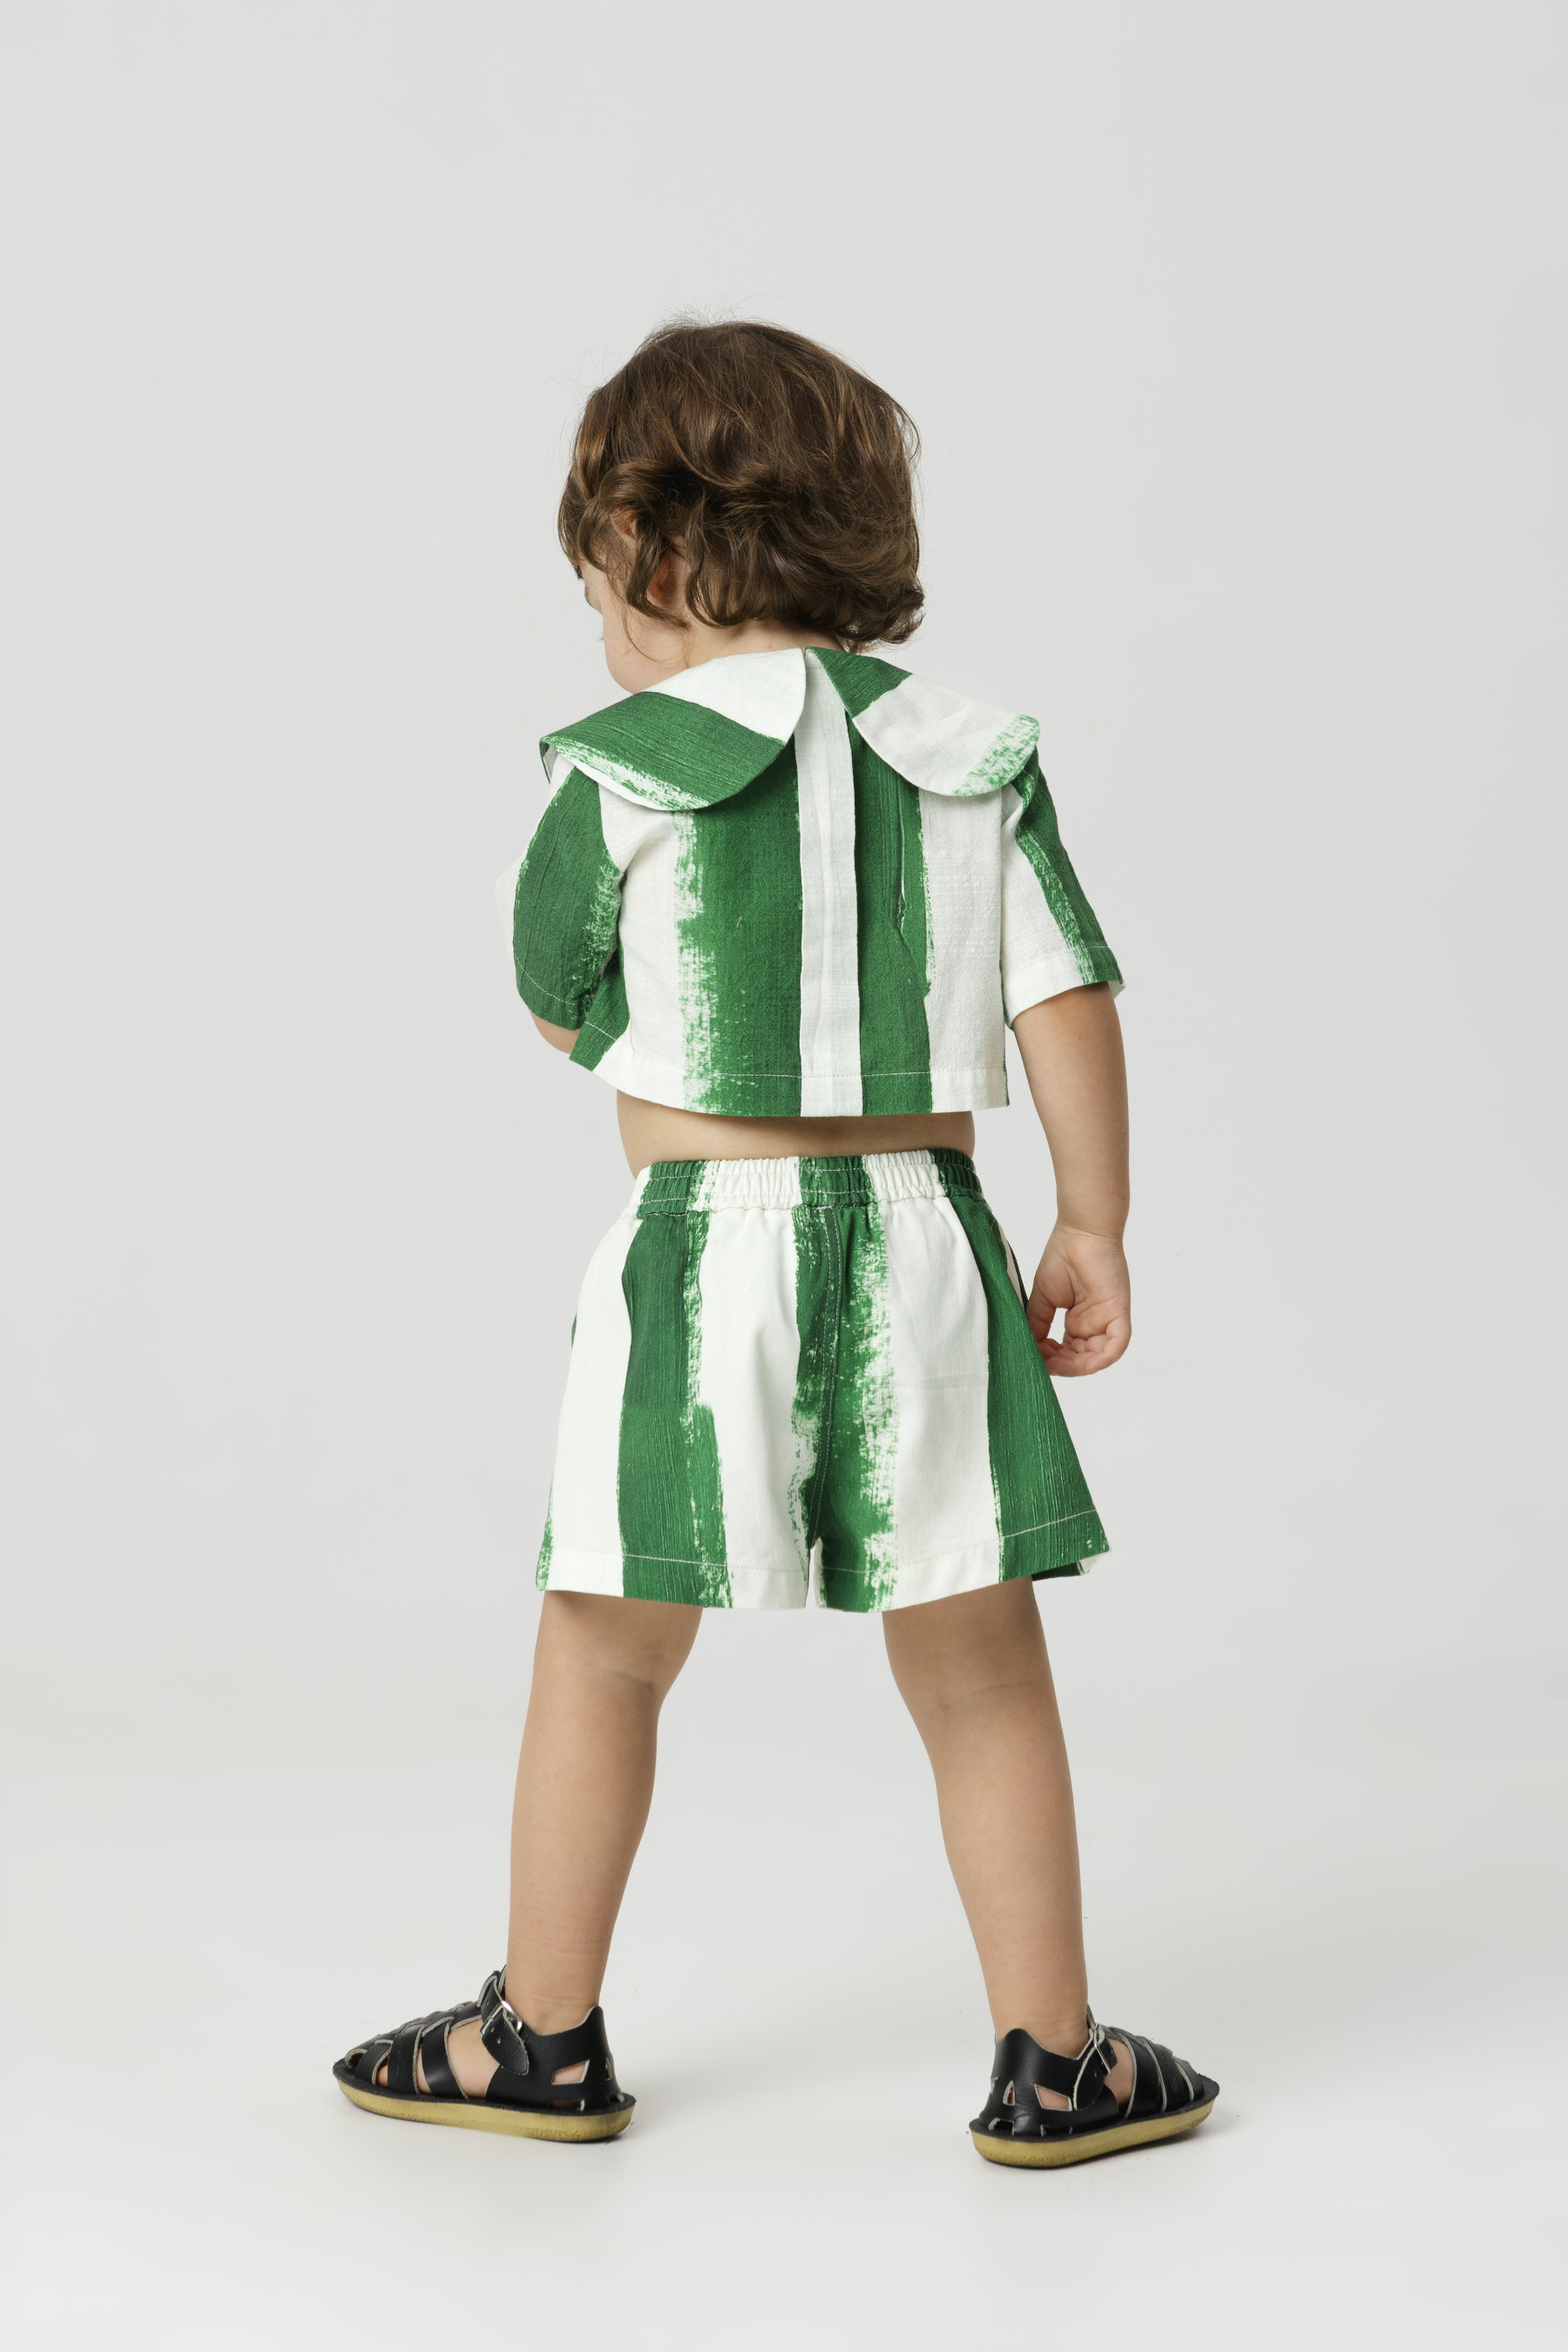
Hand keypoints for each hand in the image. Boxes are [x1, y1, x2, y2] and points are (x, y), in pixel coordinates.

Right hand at [1026, 1223, 1130, 1376]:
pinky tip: (1084, 1364)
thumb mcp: (1044, 1298)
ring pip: (1097, 1357)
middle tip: (1042, 1364)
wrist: (1080, 1232)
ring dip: (1076, 1366)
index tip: (1031, 1358)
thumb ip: (1037, 1324)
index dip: (1050, 1359)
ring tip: (1054, 1363)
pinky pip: (1116, 1345)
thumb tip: (1028, 1348)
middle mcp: (1094, 1324)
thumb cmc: (1062, 1256)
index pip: (1066, 1351)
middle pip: (1080, 1358)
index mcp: (1079, 1321)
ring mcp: (1107, 1320)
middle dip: (1061, 1365)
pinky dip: (1101, 1359)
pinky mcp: (1118, 1314)